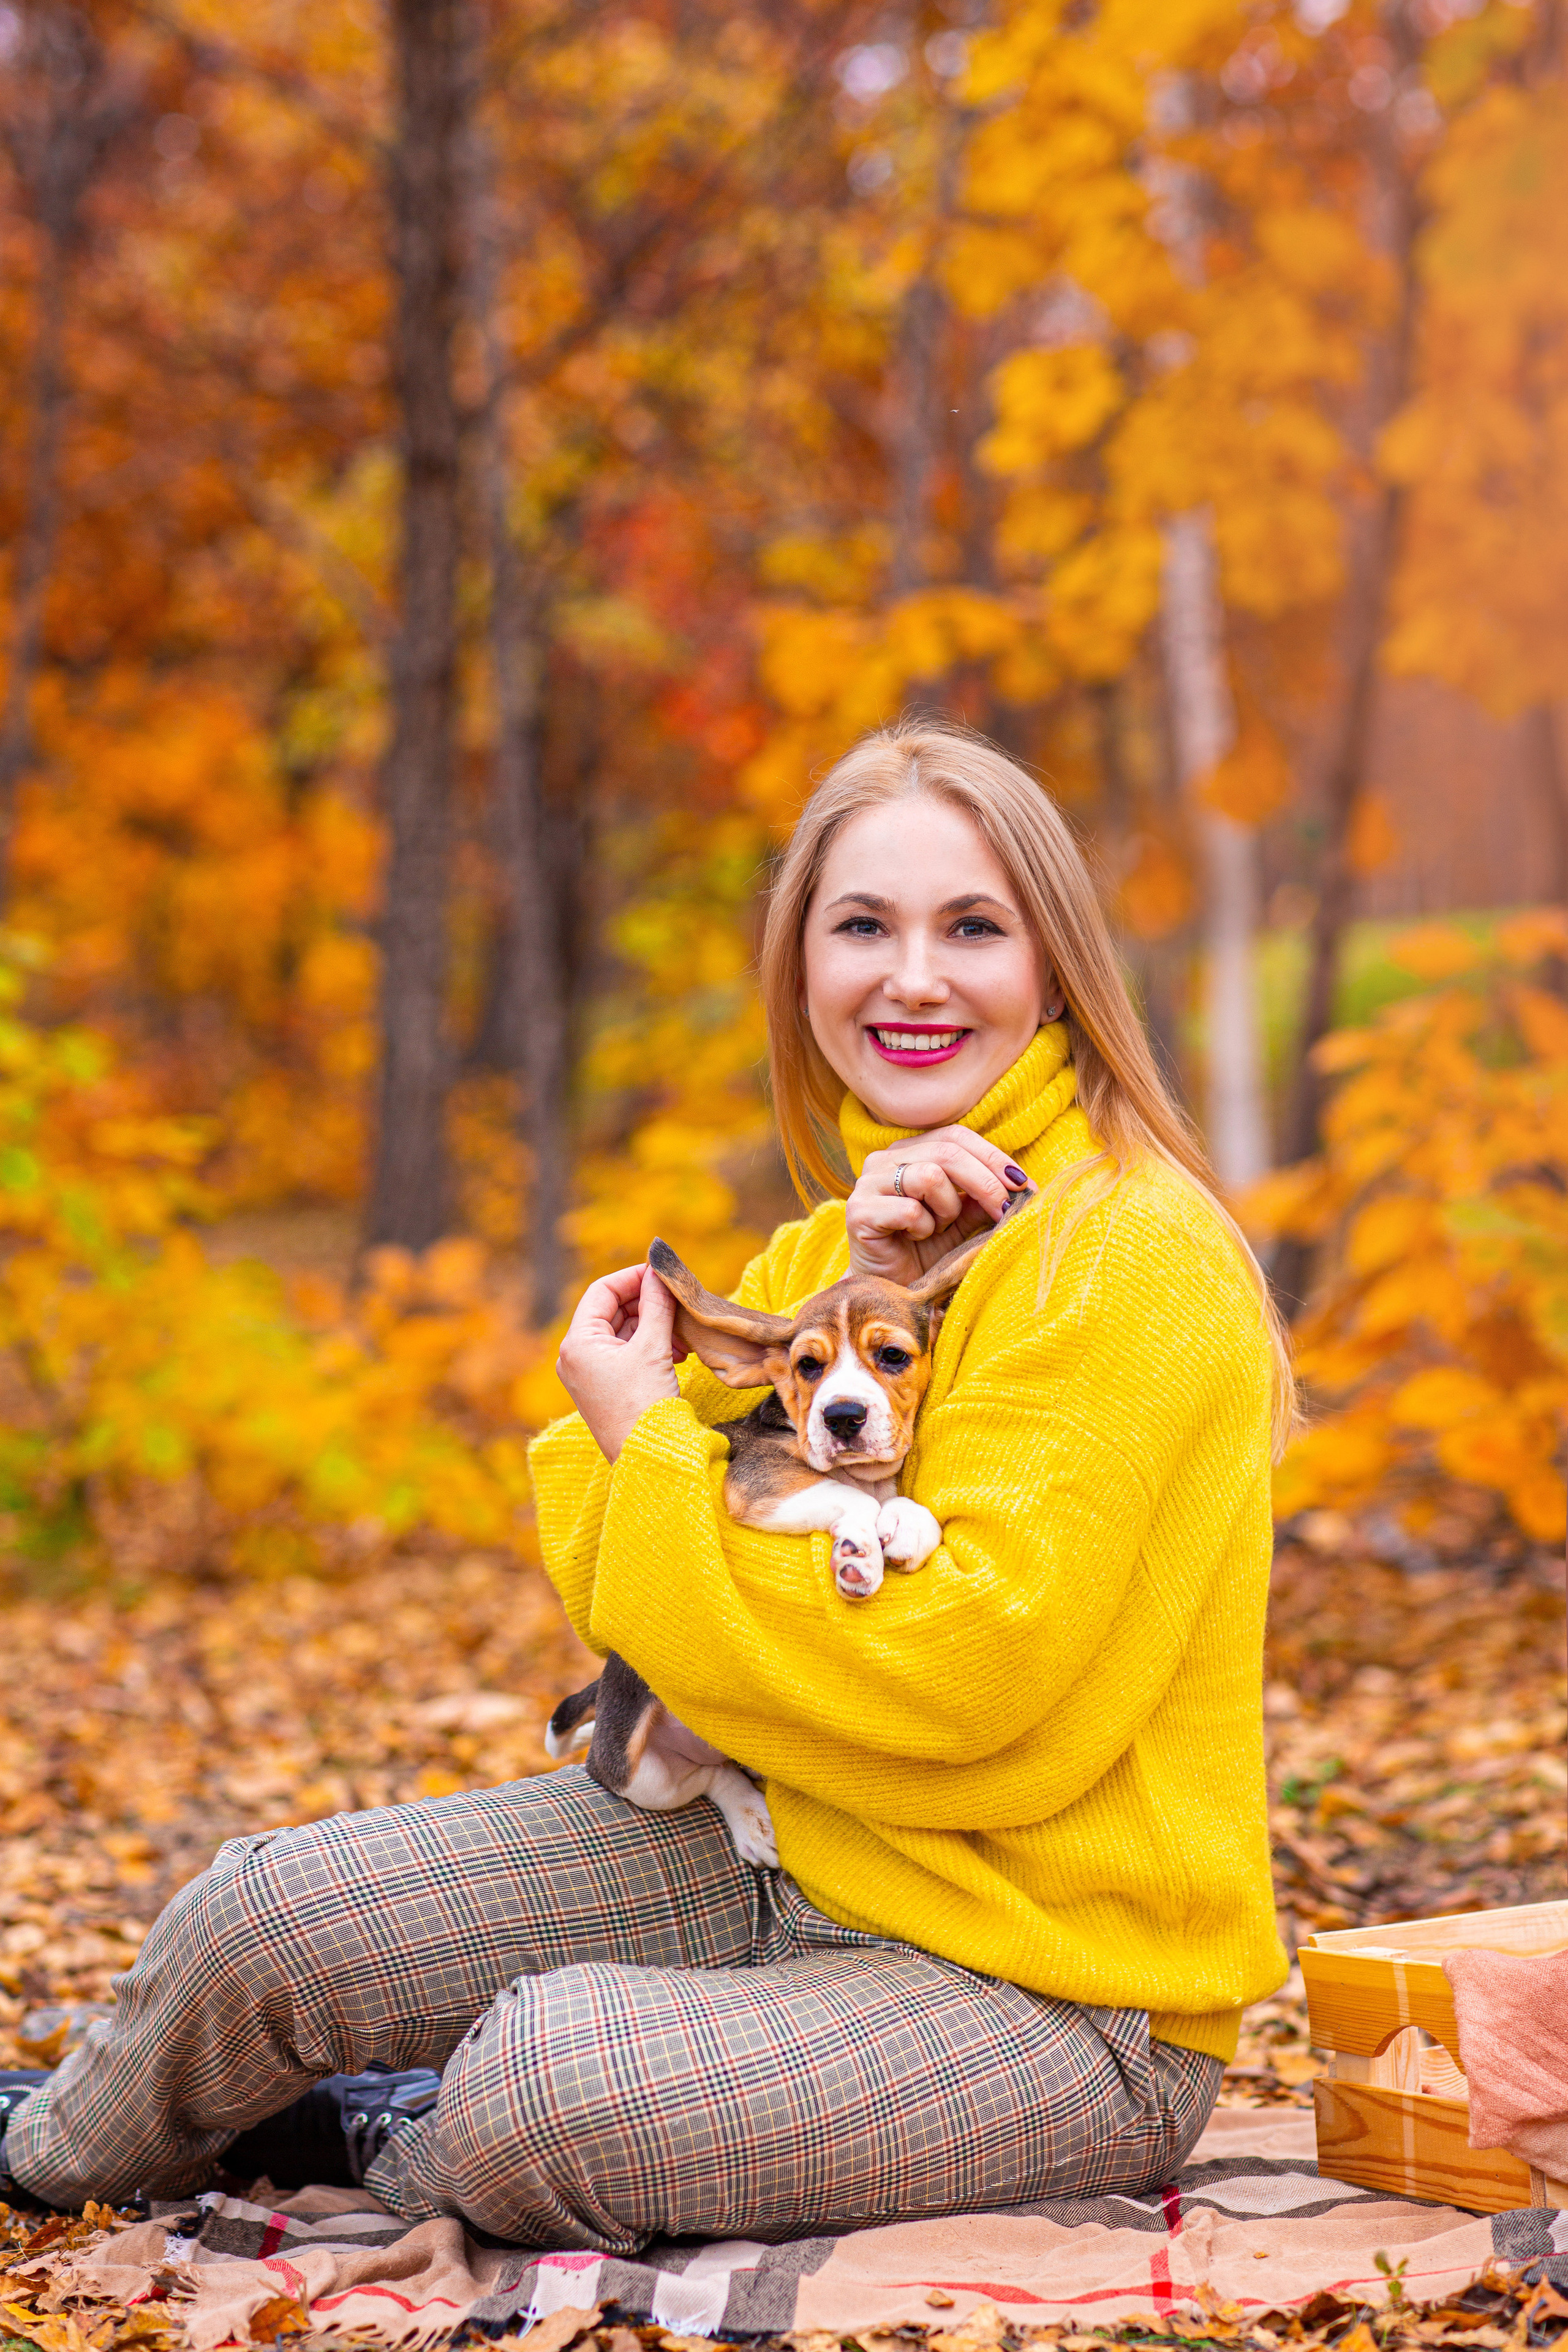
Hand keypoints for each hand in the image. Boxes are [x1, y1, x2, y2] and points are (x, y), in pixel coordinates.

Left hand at [557, 1263, 685, 1462]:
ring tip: (682, 1334)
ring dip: (654, 1327)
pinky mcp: (606, 1388)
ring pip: (623, 1333)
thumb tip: (659, 1270)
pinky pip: (627, 1354)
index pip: (602, 1291)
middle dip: (648, 1305)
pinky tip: (677, 1352)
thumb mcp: (653, 1348)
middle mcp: (576, 1357)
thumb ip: (657, 1305)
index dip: (633, 1277)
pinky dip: (651, 1347)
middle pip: (612, 1311)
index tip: (661, 1273)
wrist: (648, 1459)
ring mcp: (590, 1374)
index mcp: (577, 1343)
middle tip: (679, 1303)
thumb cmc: (644, 1405)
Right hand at [846, 1124, 1029, 1282]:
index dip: (993, 1156)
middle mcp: (884, 1159)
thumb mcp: (964, 1219)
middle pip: (947, 1152)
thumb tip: (1023, 1184)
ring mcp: (868, 1183)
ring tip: (940, 1228)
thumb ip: (984, 1197)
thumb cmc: (926, 1251)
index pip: (956, 1137)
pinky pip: (909, 1210)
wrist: (891, 1291)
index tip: (1023, 1184)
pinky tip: (917, 1239)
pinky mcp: (858, 1211)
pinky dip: (925, 1228)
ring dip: (948, 1209)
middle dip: (985, 1182)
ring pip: (930, 1176)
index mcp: (909, 1151)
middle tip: (1005, 1210)